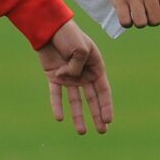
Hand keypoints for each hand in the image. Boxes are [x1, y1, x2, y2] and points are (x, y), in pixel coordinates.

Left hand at [37, 19, 113, 134]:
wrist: (50, 27)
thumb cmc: (70, 35)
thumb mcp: (80, 49)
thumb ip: (76, 68)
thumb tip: (65, 80)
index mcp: (96, 65)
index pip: (103, 89)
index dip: (106, 105)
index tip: (109, 120)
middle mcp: (84, 73)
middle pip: (92, 98)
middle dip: (97, 115)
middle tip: (102, 131)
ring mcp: (69, 76)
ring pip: (76, 100)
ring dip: (79, 116)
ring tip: (82, 132)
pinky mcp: (54, 77)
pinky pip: (56, 95)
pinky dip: (57, 106)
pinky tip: (59, 118)